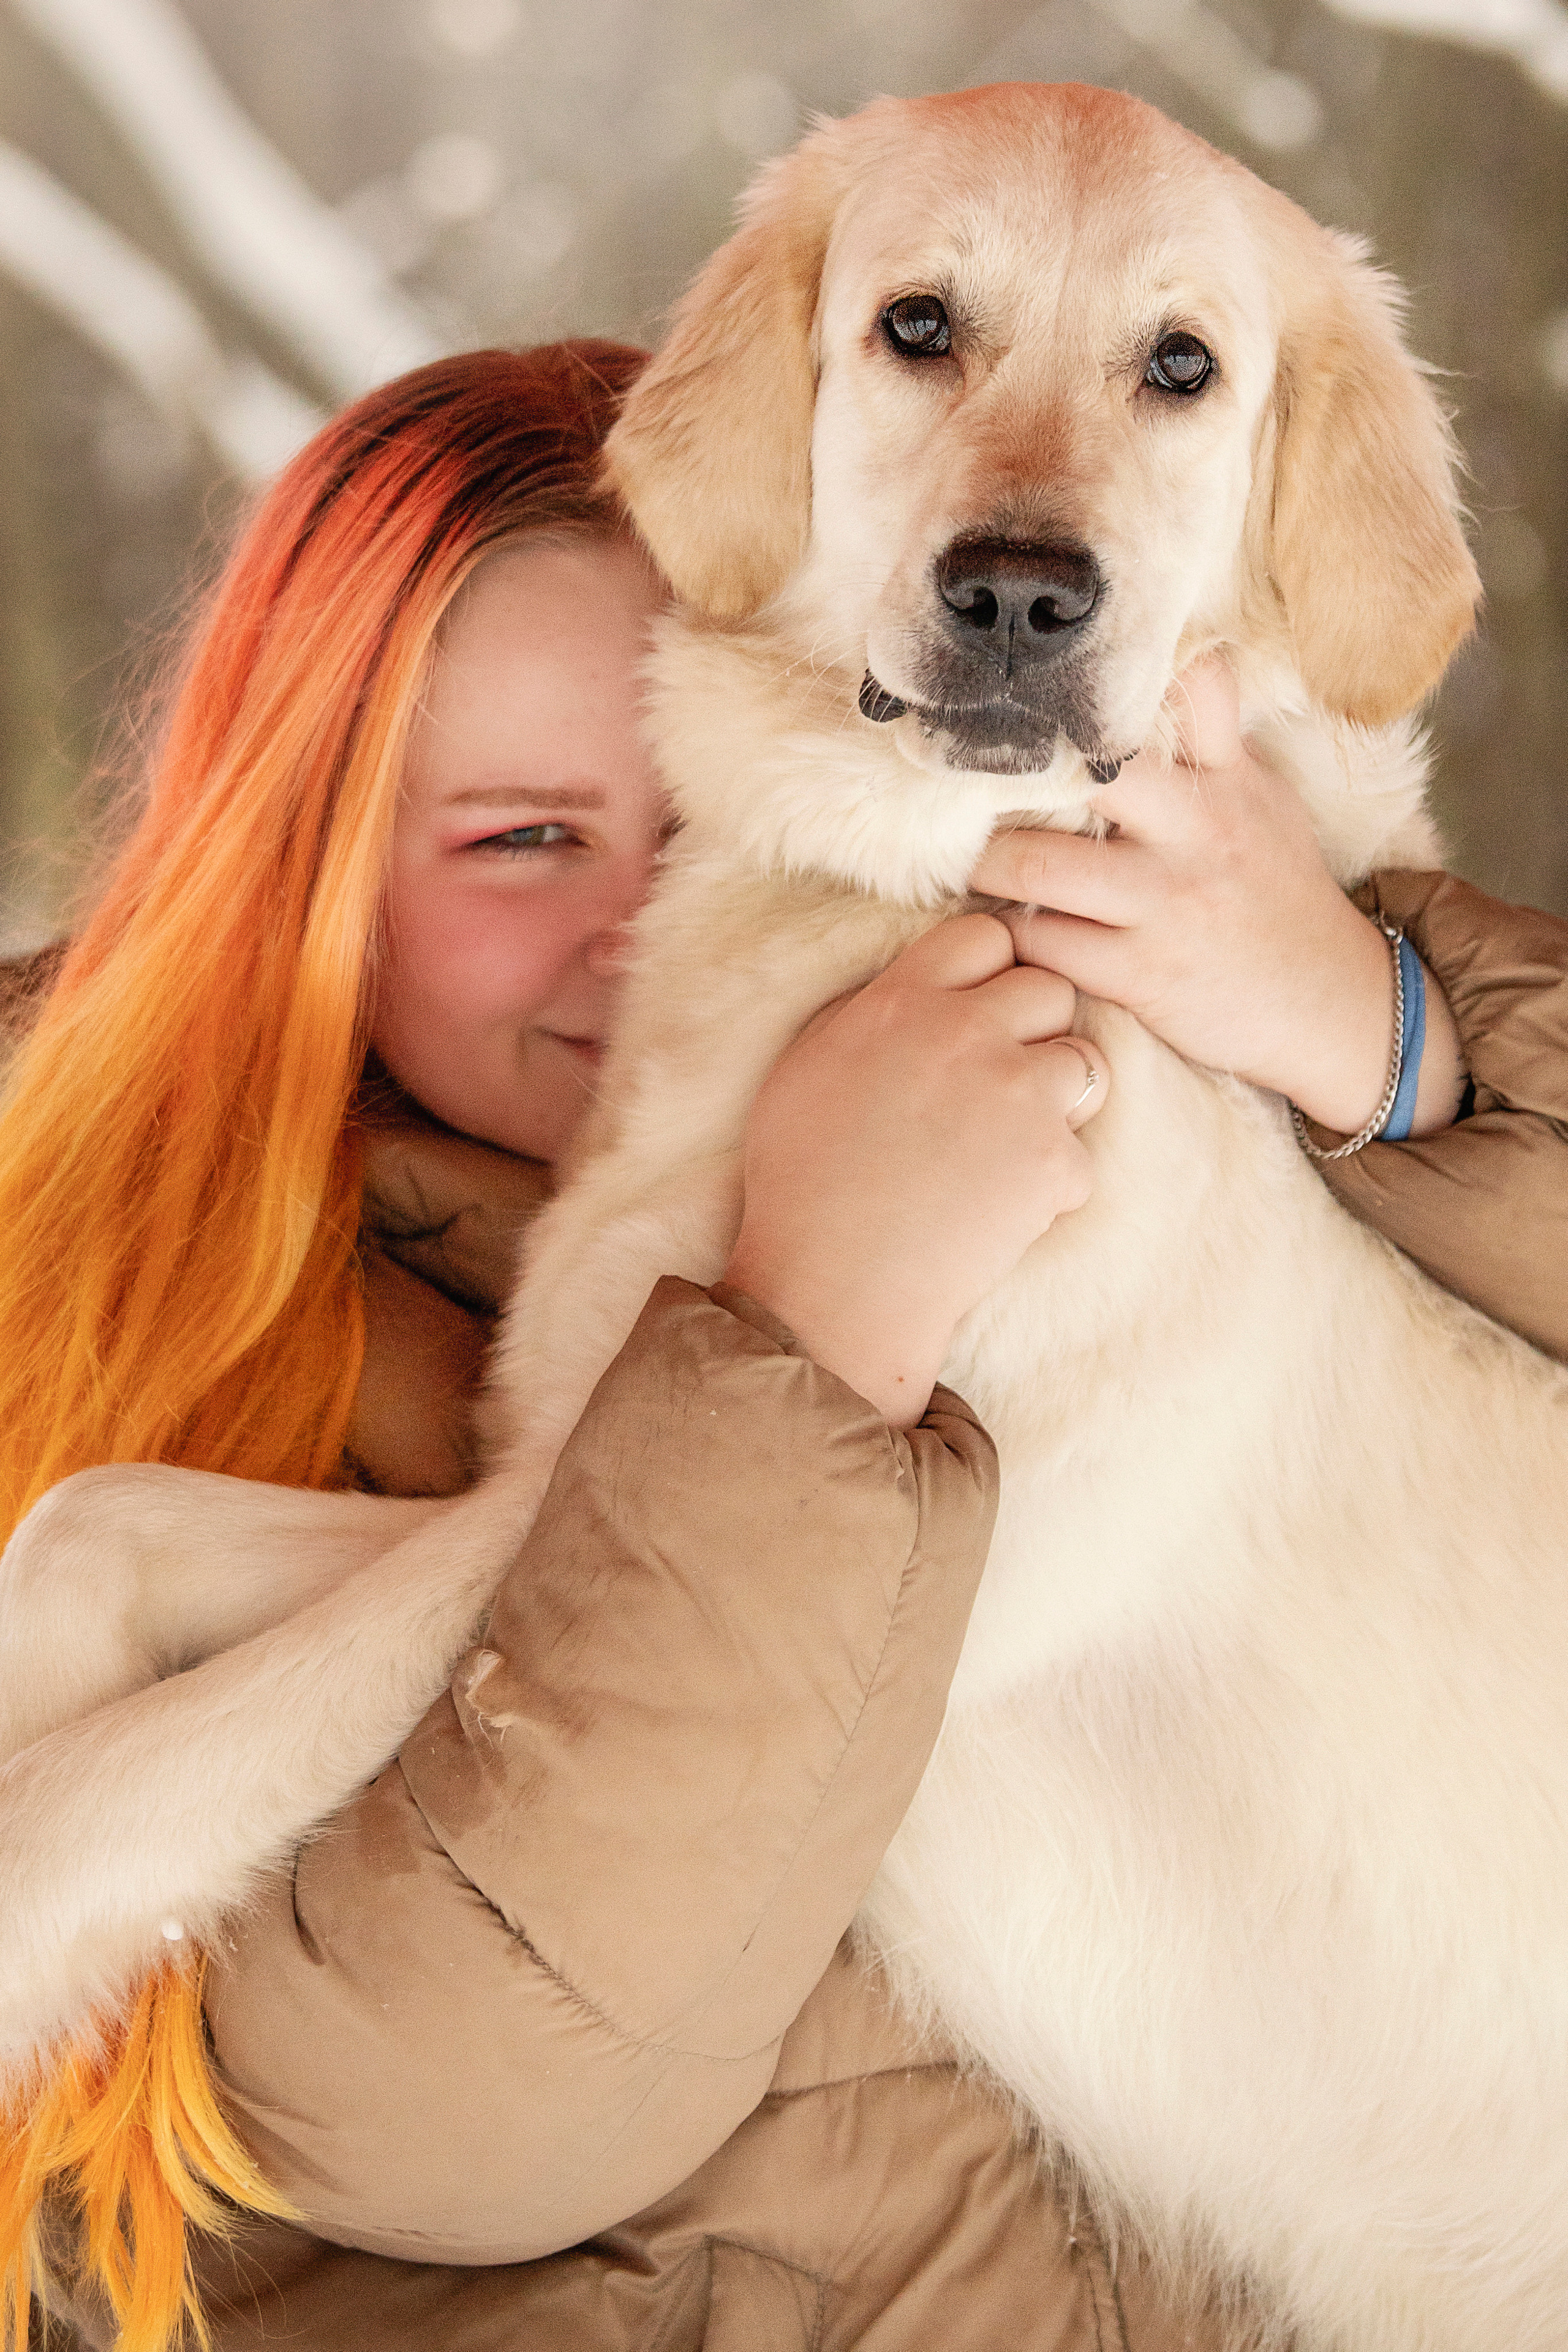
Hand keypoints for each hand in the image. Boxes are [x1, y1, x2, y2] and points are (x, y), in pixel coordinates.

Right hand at [724, 914, 1106, 1427]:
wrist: (834, 1285)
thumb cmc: (802, 1181)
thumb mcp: (808, 1065)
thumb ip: (873, 1011)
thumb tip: (919, 989)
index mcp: (904, 1000)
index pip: (985, 935)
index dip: (987, 970)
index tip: (974, 1008)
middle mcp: (969, 1032)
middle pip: (1048, 988)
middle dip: (1032, 1027)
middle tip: (996, 1080)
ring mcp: (1018, 1095)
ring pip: (1083, 1062)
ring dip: (1054, 1097)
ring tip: (1003, 1143)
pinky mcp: (1053, 1161)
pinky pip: (1080, 1152)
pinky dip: (1050, 1182)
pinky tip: (998, 1206)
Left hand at [969, 658, 1463, 1138]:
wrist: (1325, 1003)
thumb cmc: (1278, 894)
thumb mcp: (1263, 803)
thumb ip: (1211, 746)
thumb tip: (1162, 678)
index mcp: (1229, 779)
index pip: (1194, 686)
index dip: (1125, 675)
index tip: (1060, 687)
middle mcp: (1197, 831)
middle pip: (1086, 769)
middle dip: (1015, 775)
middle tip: (972, 786)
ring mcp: (1165, 904)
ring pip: (1036, 865)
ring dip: (989, 864)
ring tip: (978, 863)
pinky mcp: (1140, 974)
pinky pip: (1043, 943)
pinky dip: (1012, 936)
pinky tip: (1007, 928)